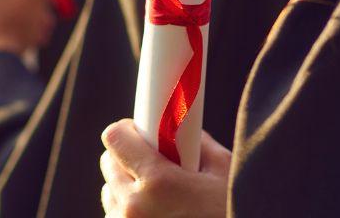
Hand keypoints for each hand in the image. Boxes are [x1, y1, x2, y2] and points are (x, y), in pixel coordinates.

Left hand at [99, 119, 229, 217]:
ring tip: (157, 196)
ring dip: (126, 189)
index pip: (115, 138)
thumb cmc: (231, 209)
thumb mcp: (222, 171)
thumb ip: (196, 144)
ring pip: (110, 194)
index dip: (127, 131)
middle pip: (109, 165)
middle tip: (151, 162)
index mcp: (158, 183)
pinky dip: (128, 214)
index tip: (138, 131)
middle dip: (128, 159)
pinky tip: (155, 215)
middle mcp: (134, 208)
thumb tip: (180, 129)